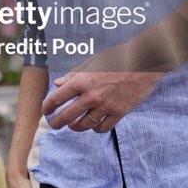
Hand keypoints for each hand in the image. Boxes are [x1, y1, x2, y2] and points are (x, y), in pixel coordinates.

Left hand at [39, 46, 162, 133]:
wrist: (143, 63)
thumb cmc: (116, 59)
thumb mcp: (91, 62)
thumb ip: (73, 75)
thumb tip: (58, 84)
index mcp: (82, 81)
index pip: (58, 97)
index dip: (48, 106)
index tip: (45, 110)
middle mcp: (92, 95)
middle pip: (68, 115)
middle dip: (58, 122)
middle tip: (54, 124)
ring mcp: (106, 106)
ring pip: (84, 124)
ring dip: (76, 127)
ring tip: (73, 125)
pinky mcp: (119, 113)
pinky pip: (103, 127)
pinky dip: (96, 128)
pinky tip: (93, 125)